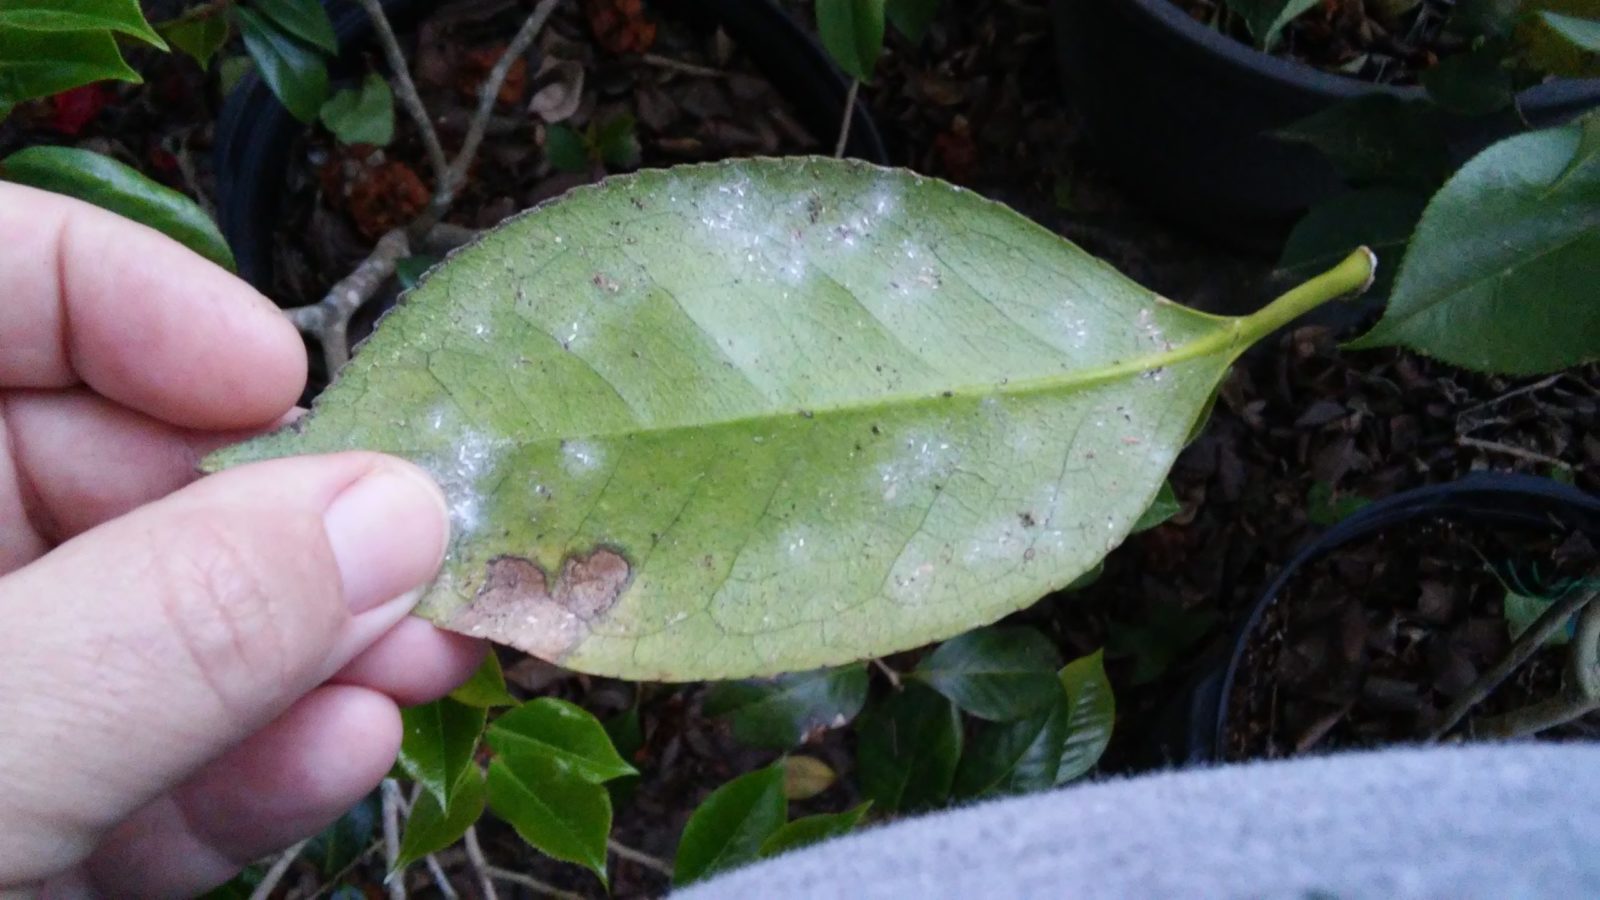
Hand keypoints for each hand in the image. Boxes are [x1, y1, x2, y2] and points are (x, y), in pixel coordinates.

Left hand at [0, 183, 484, 895]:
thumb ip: (161, 631)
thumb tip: (390, 509)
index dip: (123, 305)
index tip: (277, 389)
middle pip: (73, 466)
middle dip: (253, 525)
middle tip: (402, 567)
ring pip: (120, 633)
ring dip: (280, 658)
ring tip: (413, 666)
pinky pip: (111, 761)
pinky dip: (222, 768)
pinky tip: (327, 755)